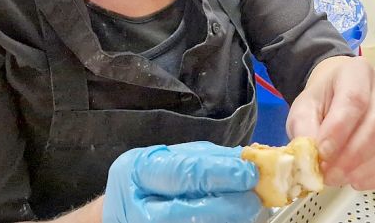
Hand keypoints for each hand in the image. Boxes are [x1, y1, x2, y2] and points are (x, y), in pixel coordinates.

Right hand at [103, 142, 261, 222]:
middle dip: (230, 205)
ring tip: (250, 210)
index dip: (220, 174)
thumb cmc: (146, 179)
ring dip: (229, 220)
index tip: (250, 174)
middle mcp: (140, 205)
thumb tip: (244, 160)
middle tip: (256, 199)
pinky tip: (235, 220)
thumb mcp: (165, 158)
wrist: (118, 209)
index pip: (184, 173)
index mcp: (138, 171)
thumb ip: (202, 159)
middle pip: (191, 209)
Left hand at [286, 56, 374, 190]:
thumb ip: (303, 128)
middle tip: (329, 174)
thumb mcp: (303, 108)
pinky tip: (357, 180)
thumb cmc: (322, 101)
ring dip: (366, 169)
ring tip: (340, 178)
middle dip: (353, 155)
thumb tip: (310, 155)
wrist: (337, 97)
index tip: (322, 153)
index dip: (339, 131)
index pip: (355, 99)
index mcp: (357, 73)